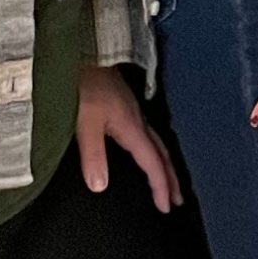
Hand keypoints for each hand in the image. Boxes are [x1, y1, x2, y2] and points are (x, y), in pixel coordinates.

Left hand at [76, 64, 179, 209]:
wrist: (79, 52)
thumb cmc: (81, 82)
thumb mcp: (84, 123)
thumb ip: (93, 155)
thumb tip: (100, 185)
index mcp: (131, 126)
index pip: (152, 162)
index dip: (160, 186)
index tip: (167, 206)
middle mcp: (137, 119)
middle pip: (161, 154)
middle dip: (171, 178)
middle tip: (178, 199)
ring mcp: (132, 110)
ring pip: (157, 143)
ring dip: (164, 164)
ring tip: (168, 181)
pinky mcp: (125, 105)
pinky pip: (148, 133)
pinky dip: (154, 150)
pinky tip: (146, 150)